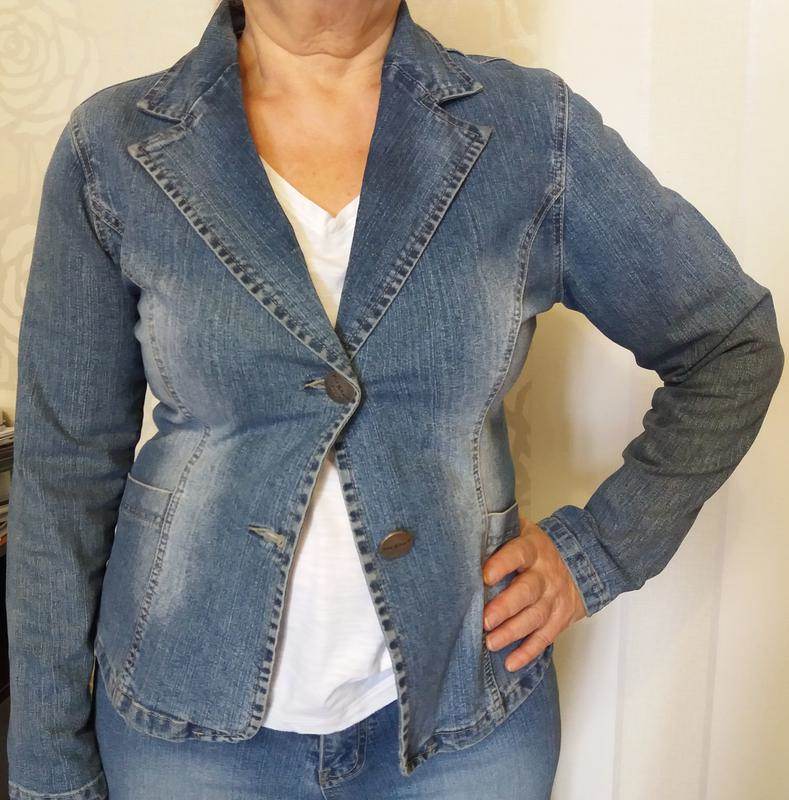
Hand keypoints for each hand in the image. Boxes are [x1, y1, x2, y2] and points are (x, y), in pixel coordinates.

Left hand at [482, 513, 587, 671]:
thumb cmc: (538, 549)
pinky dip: (528, 652)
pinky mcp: (560, 619)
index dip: (502, 564)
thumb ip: (500, 530)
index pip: (518, 554)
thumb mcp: (523, 531)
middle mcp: (544, 575)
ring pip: (534, 617)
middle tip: (485, 620)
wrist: (585, 559)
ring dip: (512, 633)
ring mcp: (554, 598)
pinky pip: (544, 638)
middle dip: (505, 607)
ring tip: (491, 643)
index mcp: (533, 549)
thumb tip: (466, 524)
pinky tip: (510, 662)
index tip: (485, 576)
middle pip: (527, 591)